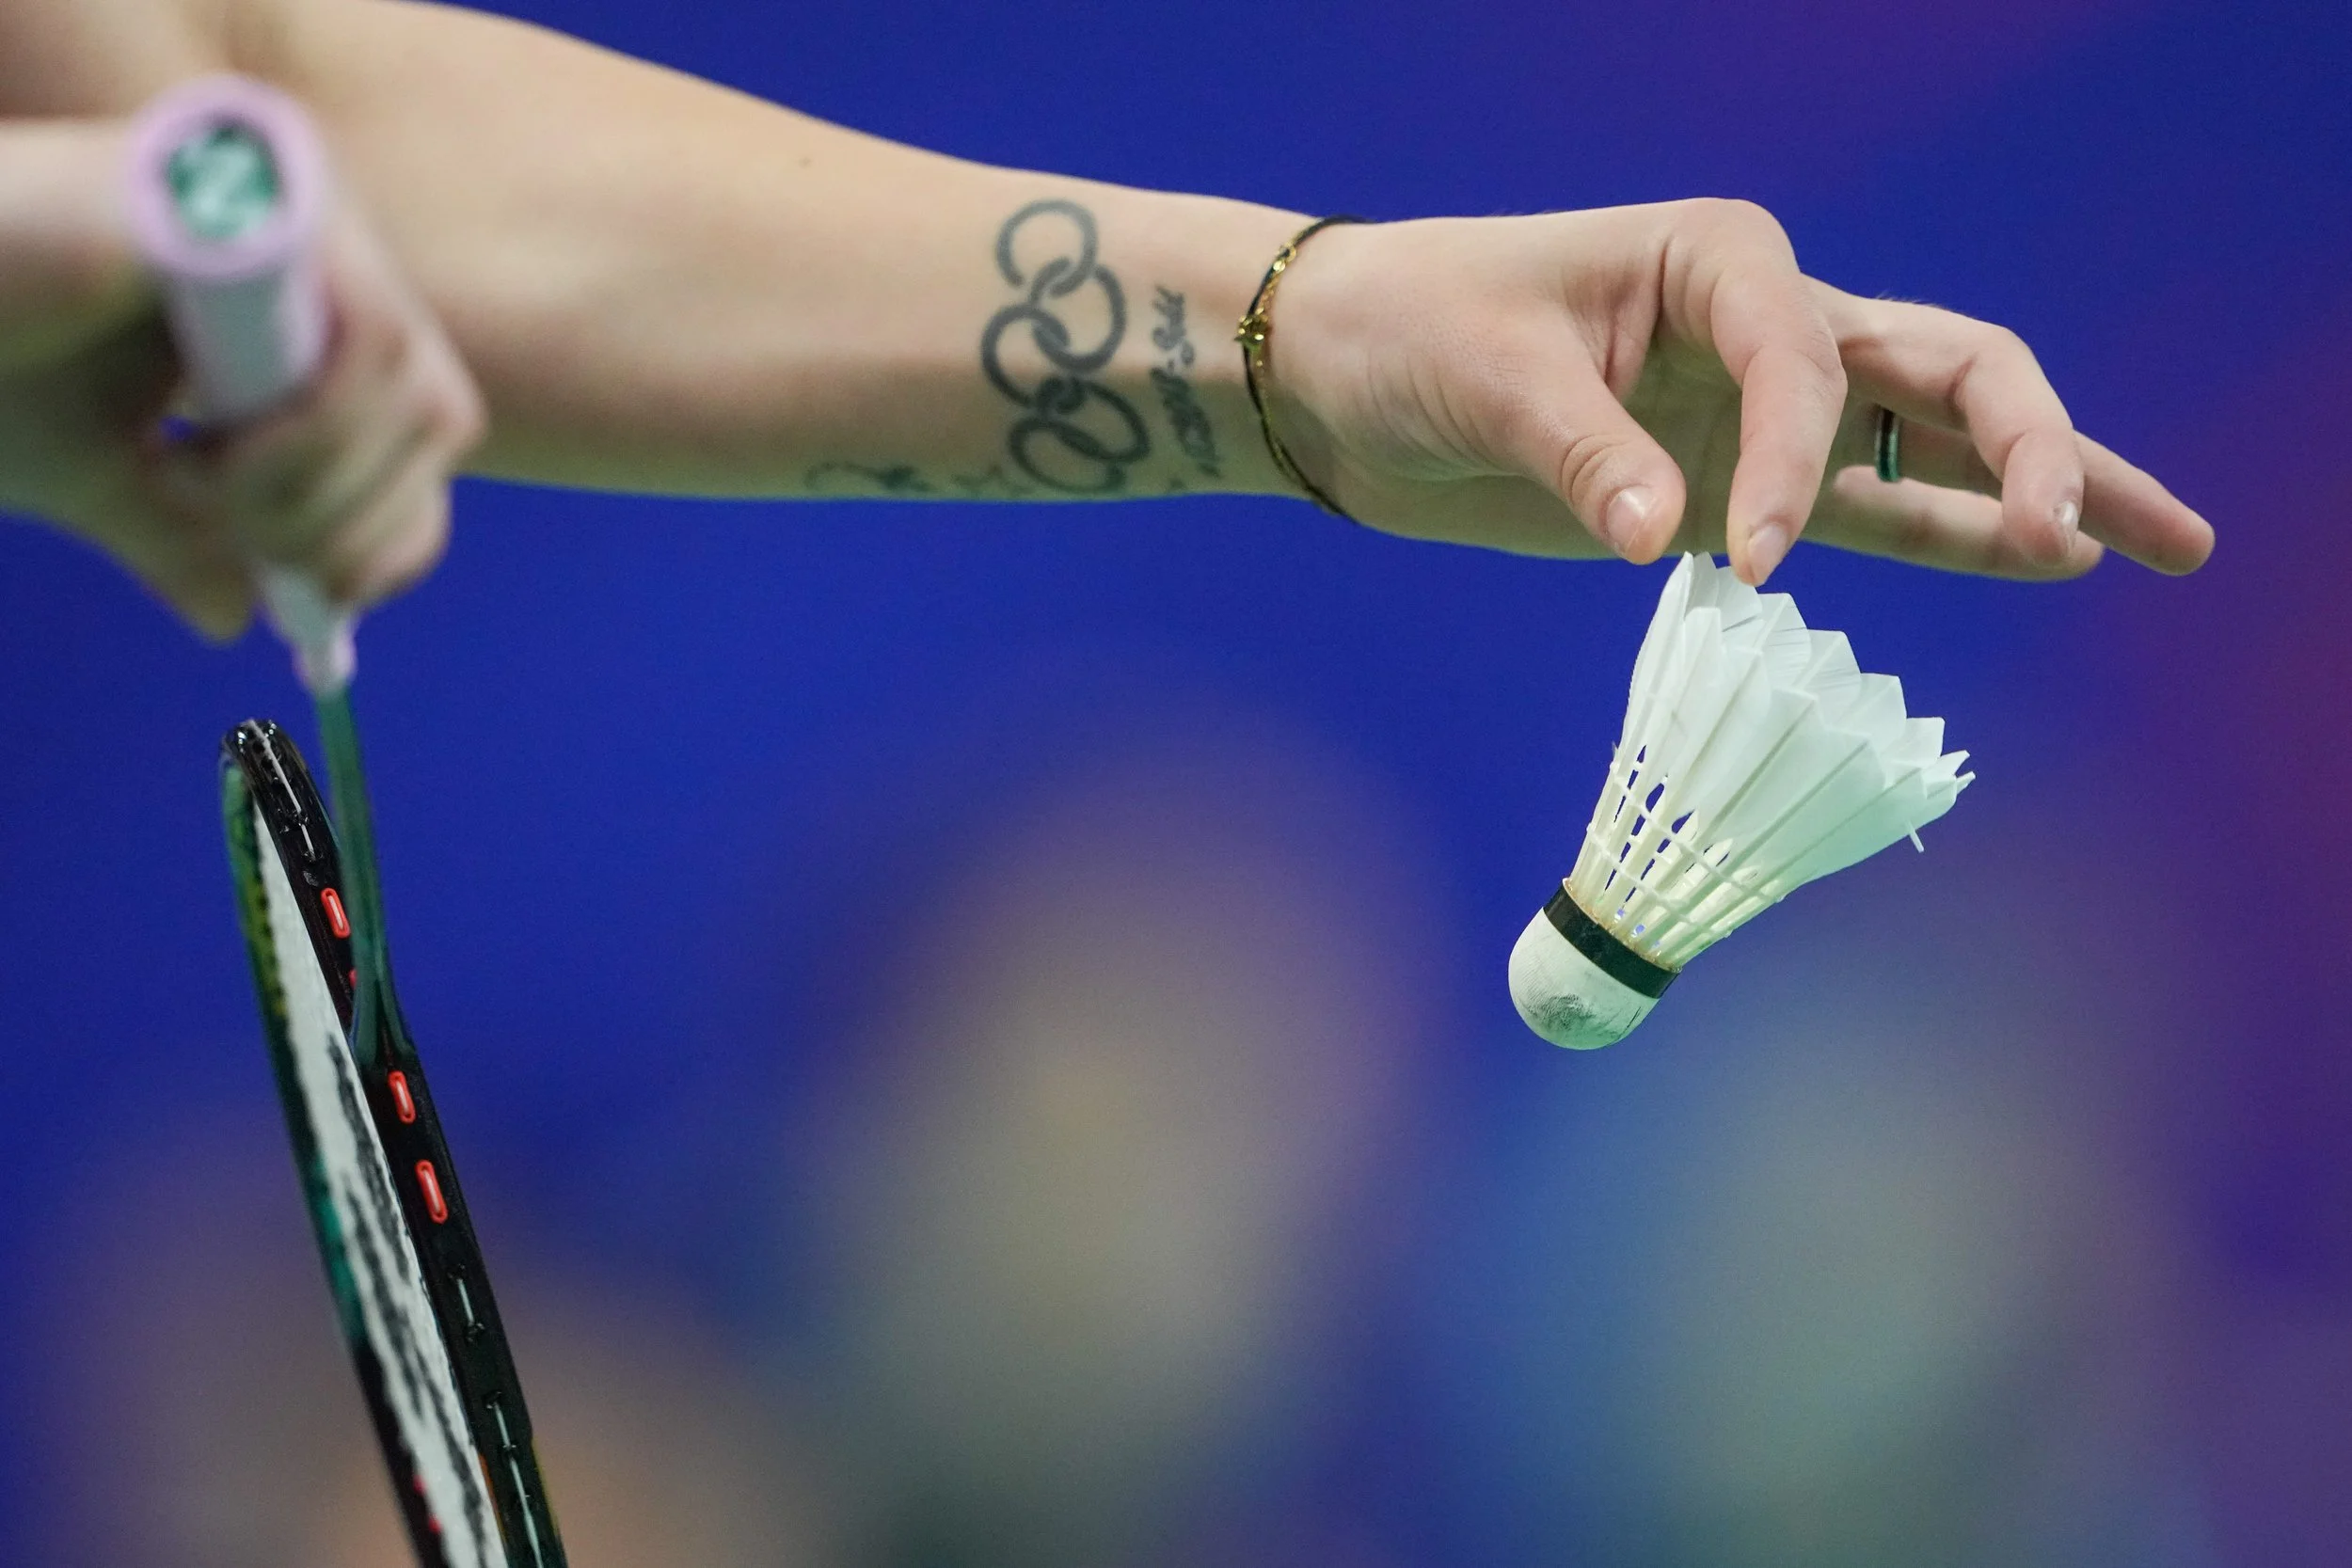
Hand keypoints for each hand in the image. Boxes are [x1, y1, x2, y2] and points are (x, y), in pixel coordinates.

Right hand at [0, 120, 482, 639]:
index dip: (395, 535)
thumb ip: (180, 536)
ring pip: (414, 388)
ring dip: (310, 483)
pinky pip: (374, 338)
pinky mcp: (272, 191)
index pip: (428, 427)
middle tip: (236, 545)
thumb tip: (234, 620)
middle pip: (440, 419)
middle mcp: (318, 232)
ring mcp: (302, 197)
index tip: (323, 597)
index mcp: (295, 290)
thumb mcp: (101, 471)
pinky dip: (312, 429)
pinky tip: (200, 445)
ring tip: (184, 480)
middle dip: (345, 525)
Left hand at [1264, 199, 2212, 583]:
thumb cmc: (1410, 333)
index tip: (1750, 560)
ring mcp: (1763, 408)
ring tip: (2159, 544)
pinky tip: (2039, 557)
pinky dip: (1948, 531)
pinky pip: (1866, 506)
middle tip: (2096, 528)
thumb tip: (1676, 538)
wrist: (1345, 375)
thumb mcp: (1488, 380)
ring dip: (2039, 486)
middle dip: (2035, 442)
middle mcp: (1767, 323)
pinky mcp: (1735, 482)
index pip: (1808, 358)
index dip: (1798, 461)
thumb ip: (1589, 454)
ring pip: (1932, 441)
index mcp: (1715, 261)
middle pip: (1943, 369)